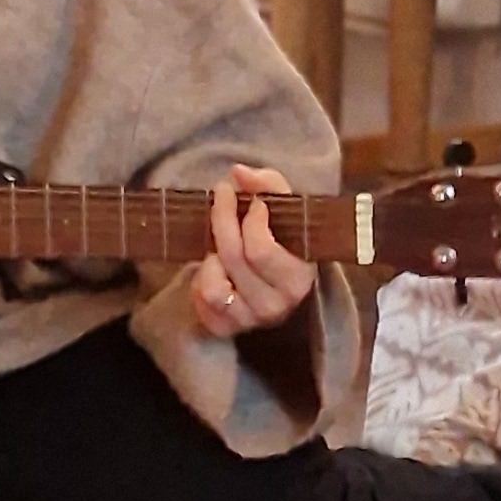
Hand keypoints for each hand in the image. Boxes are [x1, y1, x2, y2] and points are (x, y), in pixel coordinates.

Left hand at [190, 164, 316, 338]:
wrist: (274, 278)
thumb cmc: (282, 239)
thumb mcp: (286, 210)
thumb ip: (269, 185)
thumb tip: (239, 172)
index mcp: (300, 278)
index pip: (261, 249)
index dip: (250, 218)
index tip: (251, 202)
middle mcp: (278, 306)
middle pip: (233, 257)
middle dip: (223, 220)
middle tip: (222, 197)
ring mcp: (250, 321)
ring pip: (213, 284)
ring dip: (212, 258)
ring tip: (221, 246)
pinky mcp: (226, 328)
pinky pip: (201, 301)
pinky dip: (202, 279)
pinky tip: (215, 269)